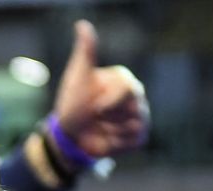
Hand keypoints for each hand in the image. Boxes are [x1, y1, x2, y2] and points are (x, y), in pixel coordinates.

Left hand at [54, 21, 148, 160]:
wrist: (70, 132)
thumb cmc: (75, 102)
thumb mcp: (78, 77)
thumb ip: (85, 53)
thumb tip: (82, 25)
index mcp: (125, 79)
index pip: (127, 90)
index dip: (107, 103)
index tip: (94, 105)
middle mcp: (137, 96)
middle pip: (131, 109)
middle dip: (106, 117)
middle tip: (95, 115)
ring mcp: (141, 116)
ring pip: (131, 127)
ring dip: (108, 130)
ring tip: (100, 125)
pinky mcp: (140, 137)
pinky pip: (131, 141)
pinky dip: (114, 142)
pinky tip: (106, 137)